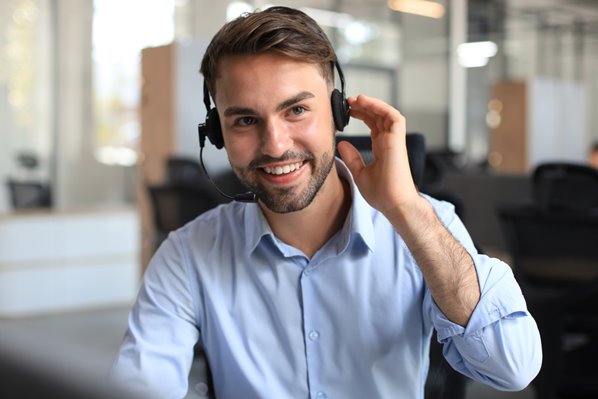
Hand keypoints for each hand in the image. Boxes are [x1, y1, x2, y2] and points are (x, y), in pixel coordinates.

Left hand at [337, 95, 420, 218]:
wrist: (394, 204)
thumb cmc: (382, 193)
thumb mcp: (359, 174)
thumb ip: (352, 157)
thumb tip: (341, 144)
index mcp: (382, 149)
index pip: (374, 126)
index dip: (363, 116)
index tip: (349, 112)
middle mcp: (389, 142)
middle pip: (378, 117)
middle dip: (364, 107)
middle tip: (348, 101)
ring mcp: (394, 140)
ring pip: (385, 114)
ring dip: (371, 104)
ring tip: (355, 99)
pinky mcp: (398, 140)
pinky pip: (393, 117)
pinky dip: (380, 107)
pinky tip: (365, 102)